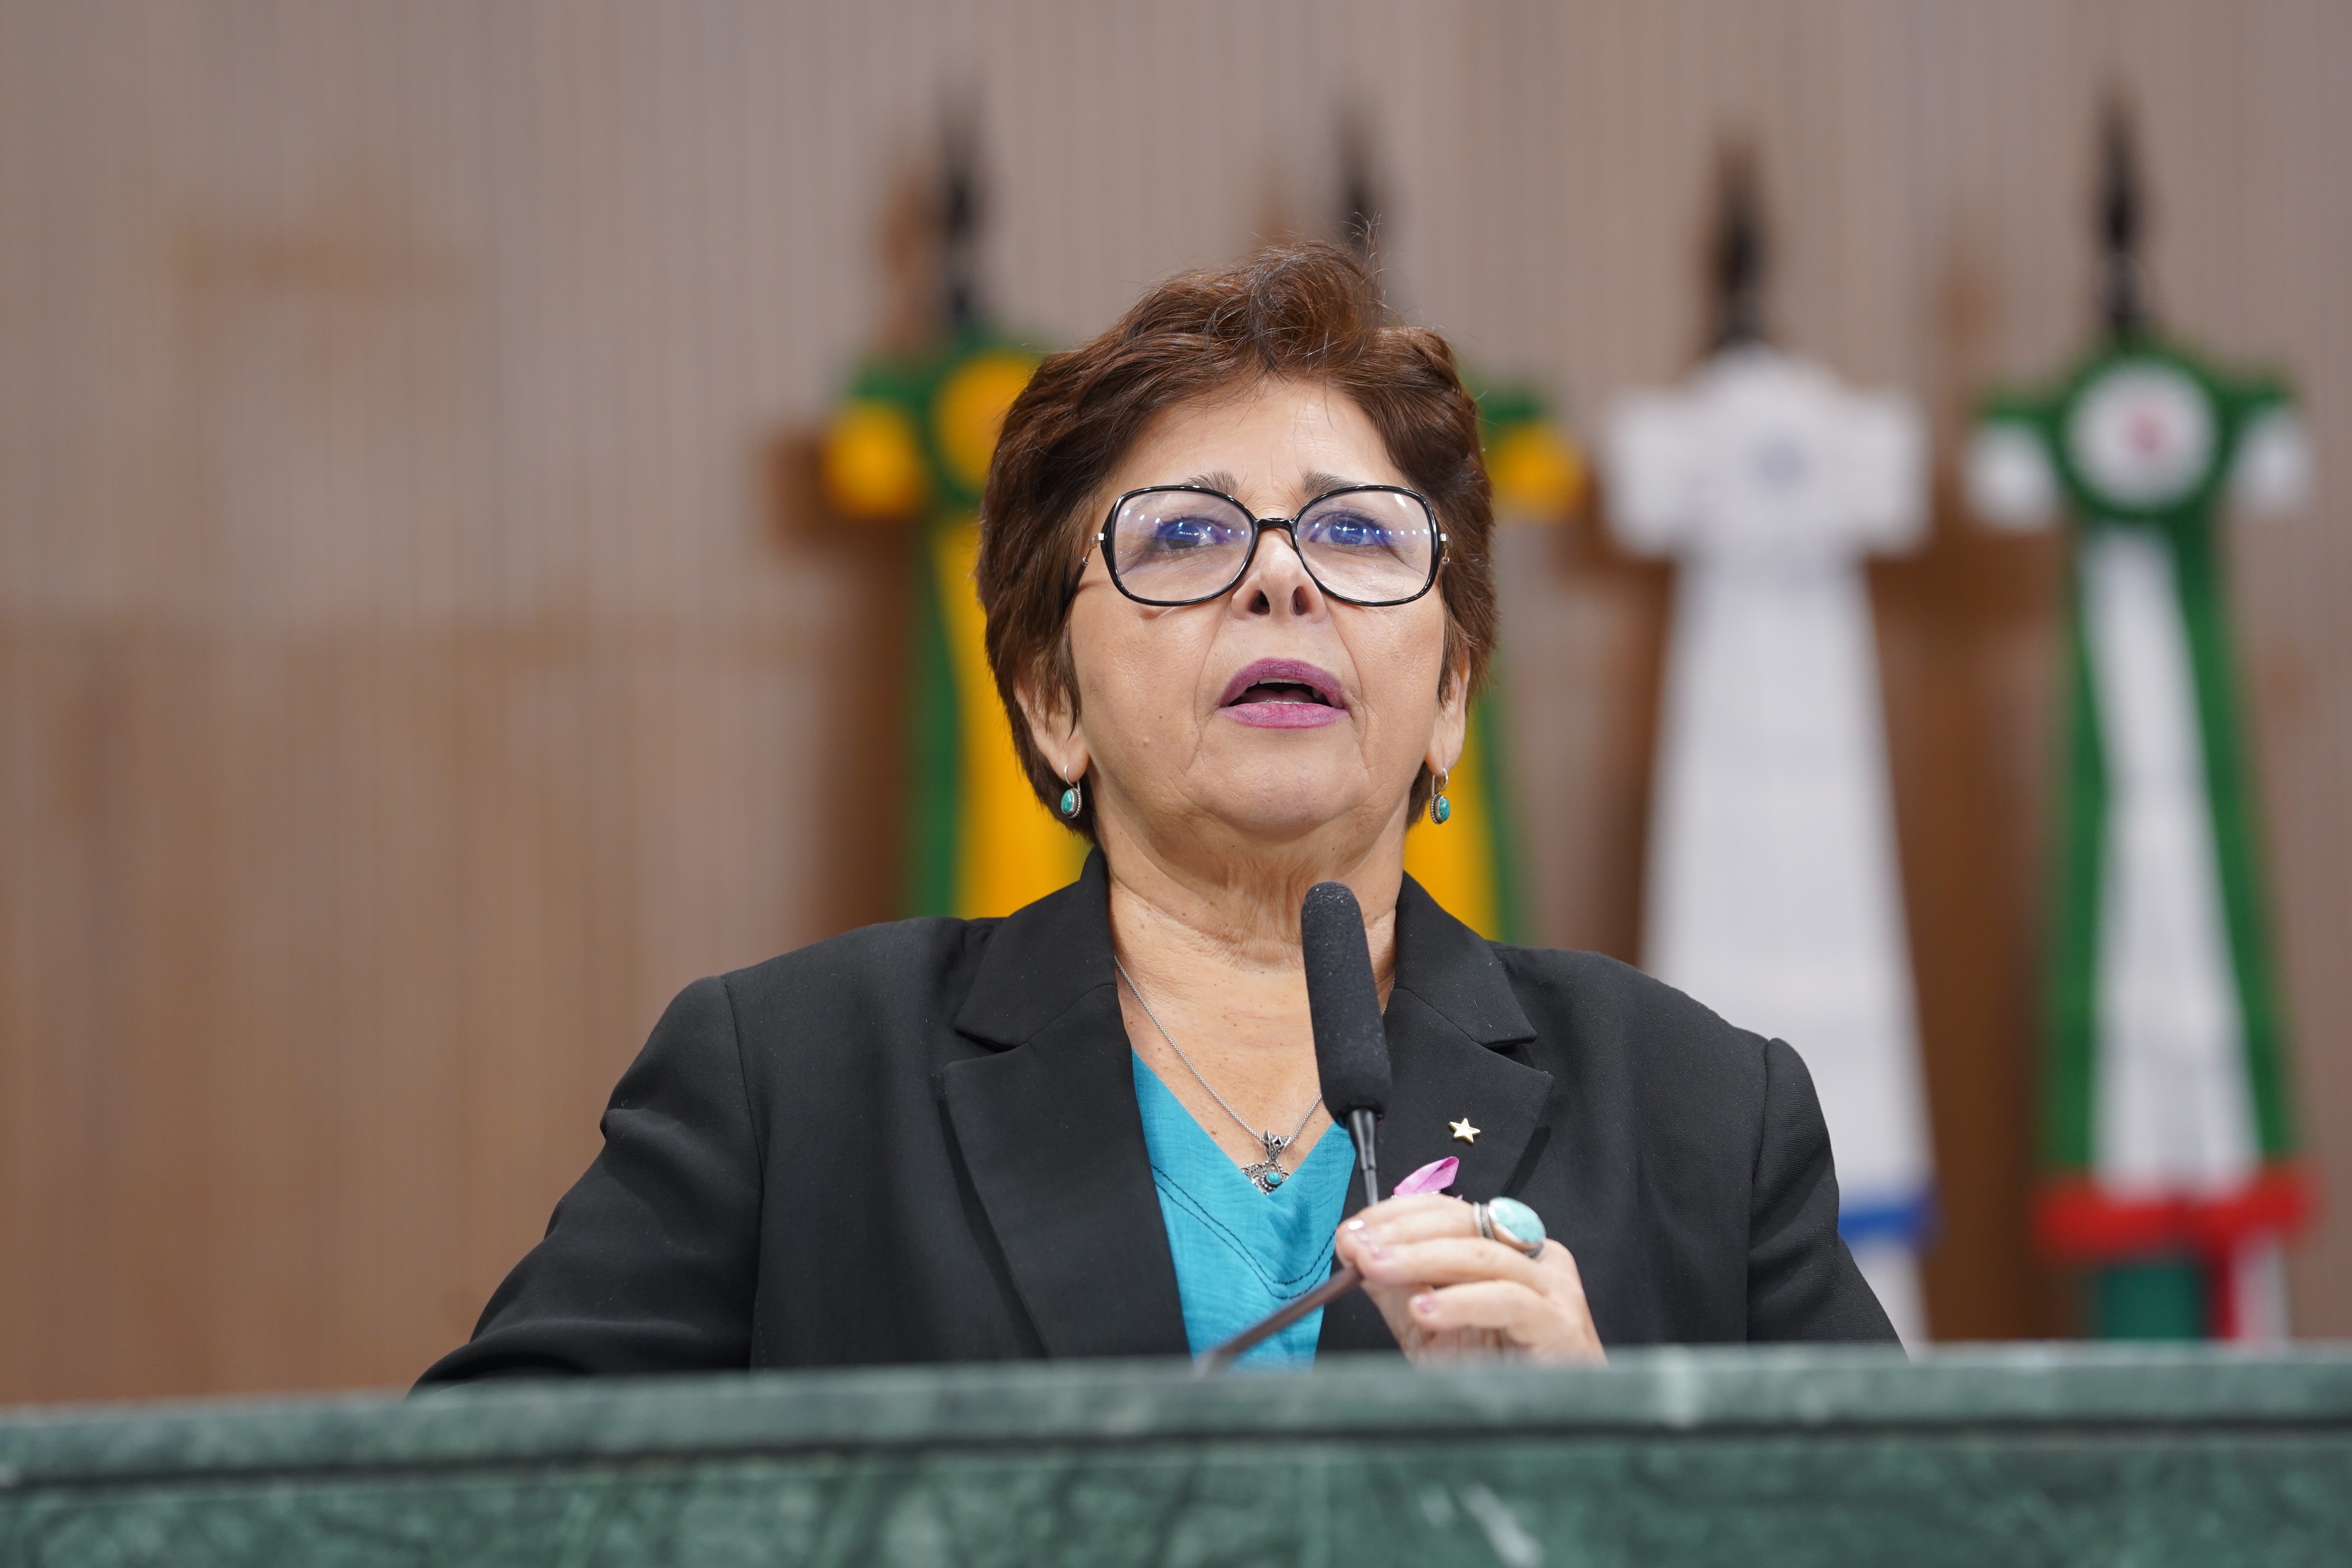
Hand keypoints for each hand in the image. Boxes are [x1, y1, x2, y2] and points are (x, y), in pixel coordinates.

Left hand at [1331, 1193, 1603, 1363]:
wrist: (1545, 1429)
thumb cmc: (1493, 1377)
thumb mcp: (1430, 1328)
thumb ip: (1398, 1287)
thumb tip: (1355, 1250)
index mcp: (1505, 1248)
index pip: (1447, 1211)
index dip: (1396, 1214)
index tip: (1352, 1232)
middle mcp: (1533, 1258)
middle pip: (1462, 1224)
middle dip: (1401, 1232)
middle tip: (1356, 1247)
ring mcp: (1552, 1288)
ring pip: (1481, 1256)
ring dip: (1420, 1257)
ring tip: (1376, 1268)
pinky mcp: (1560, 1325)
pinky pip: (1508, 1301)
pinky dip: (1462, 1302)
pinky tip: (1424, 1310)